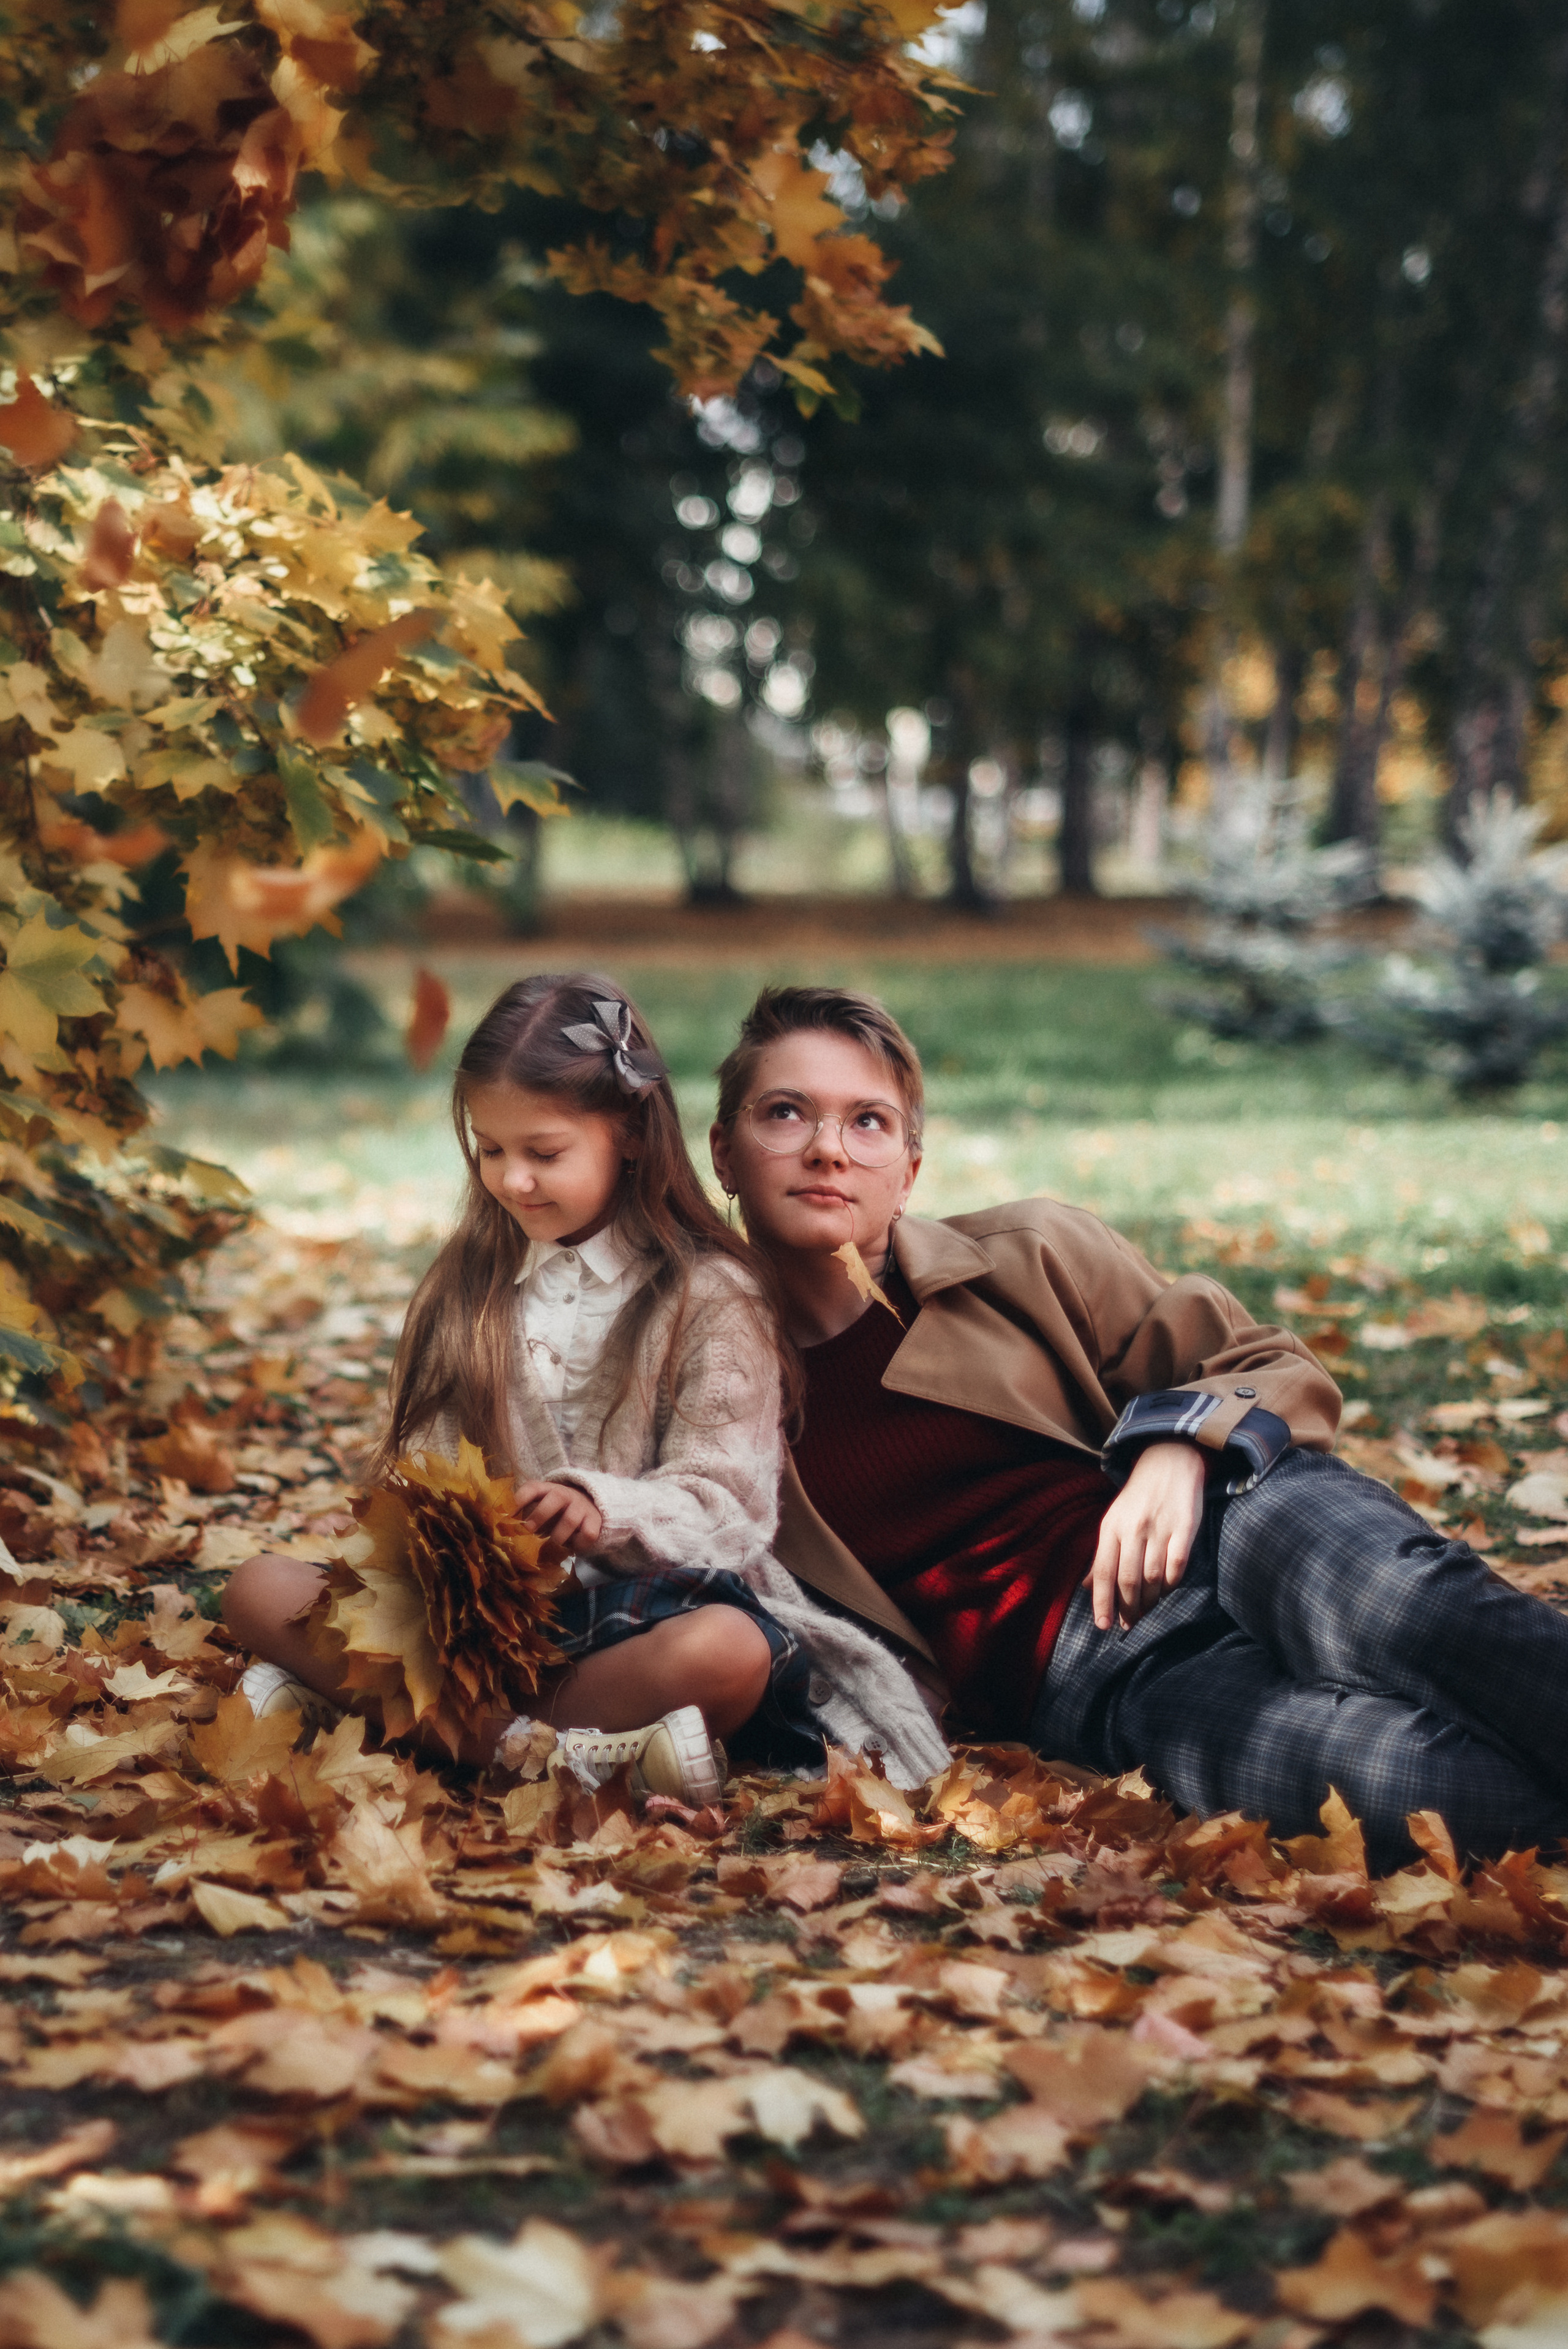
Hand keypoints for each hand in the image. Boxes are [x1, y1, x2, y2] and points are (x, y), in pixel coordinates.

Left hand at [513, 1480, 603, 1553]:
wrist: (589, 1505)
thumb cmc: (557, 1509)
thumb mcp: (542, 1504)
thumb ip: (525, 1512)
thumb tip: (506, 1524)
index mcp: (548, 1489)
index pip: (534, 1487)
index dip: (521, 1498)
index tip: (510, 1512)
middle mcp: (566, 1495)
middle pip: (556, 1497)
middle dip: (541, 1514)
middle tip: (529, 1529)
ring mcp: (582, 1507)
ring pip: (570, 1520)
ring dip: (558, 1536)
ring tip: (553, 1542)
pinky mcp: (595, 1521)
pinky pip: (588, 1534)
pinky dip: (578, 1544)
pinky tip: (572, 1546)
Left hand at [1086, 1441, 1205, 1632]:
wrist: (1169, 1462)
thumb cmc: (1137, 1499)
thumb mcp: (1113, 1521)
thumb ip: (1102, 1555)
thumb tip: (1086, 1588)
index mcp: (1111, 1527)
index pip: (1102, 1572)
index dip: (1102, 1602)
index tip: (1103, 1625)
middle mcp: (1134, 1528)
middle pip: (1128, 1579)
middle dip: (1127, 1608)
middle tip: (1128, 1625)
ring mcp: (1160, 1528)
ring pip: (1153, 1577)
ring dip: (1148, 1601)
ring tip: (1145, 1613)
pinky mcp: (1185, 1529)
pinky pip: (1177, 1566)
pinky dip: (1171, 1584)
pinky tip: (1165, 1591)